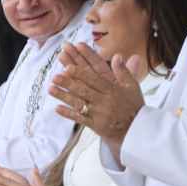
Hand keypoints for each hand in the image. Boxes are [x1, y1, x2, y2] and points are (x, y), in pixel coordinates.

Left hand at [49, 43, 144, 159]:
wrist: (136, 130)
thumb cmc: (133, 106)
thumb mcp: (132, 86)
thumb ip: (124, 71)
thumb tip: (118, 55)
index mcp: (113, 90)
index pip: (94, 79)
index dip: (81, 73)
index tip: (69, 67)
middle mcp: (104, 101)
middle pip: (84, 90)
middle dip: (68, 83)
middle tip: (55, 76)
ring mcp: (98, 114)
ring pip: (79, 103)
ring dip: (64, 96)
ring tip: (50, 88)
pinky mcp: (95, 125)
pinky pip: (80, 119)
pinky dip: (68, 114)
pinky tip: (56, 108)